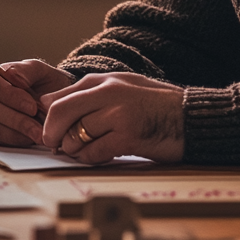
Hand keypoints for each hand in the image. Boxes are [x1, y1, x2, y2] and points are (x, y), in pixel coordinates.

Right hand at [0, 59, 74, 146]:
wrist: (58, 104)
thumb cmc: (46, 83)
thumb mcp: (41, 71)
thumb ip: (25, 70)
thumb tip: (11, 75)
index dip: (4, 92)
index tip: (31, 104)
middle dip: (14, 115)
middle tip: (37, 119)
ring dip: (17, 129)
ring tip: (40, 132)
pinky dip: (18, 139)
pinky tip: (33, 137)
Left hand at [41, 72, 185, 163]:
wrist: (191, 118)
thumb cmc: (156, 105)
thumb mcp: (122, 87)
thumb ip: (88, 93)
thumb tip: (49, 104)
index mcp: (105, 80)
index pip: (60, 97)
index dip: (47, 118)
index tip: (49, 131)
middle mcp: (109, 93)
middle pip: (60, 113)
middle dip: (51, 134)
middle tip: (54, 146)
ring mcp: (119, 114)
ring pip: (75, 136)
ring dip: (74, 150)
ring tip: (84, 150)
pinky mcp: (129, 137)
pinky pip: (94, 153)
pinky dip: (91, 159)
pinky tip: (100, 156)